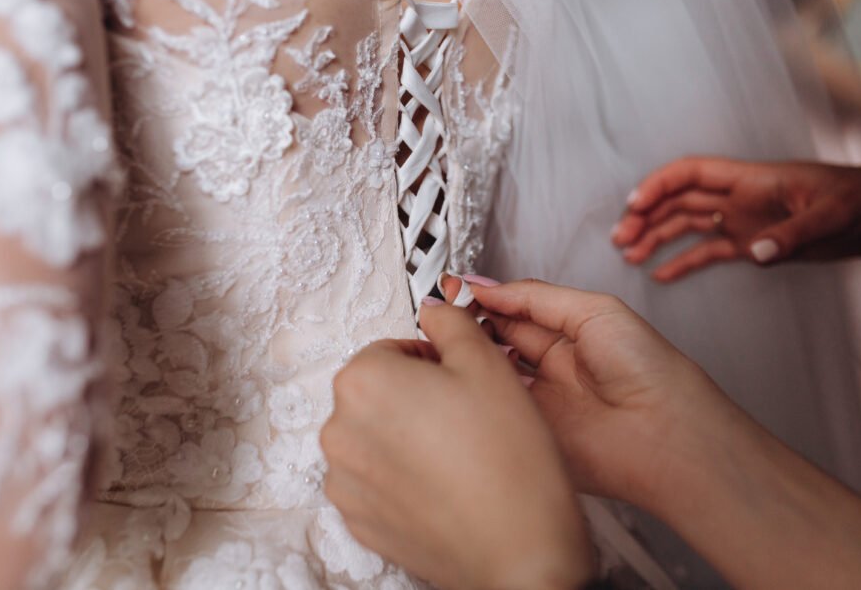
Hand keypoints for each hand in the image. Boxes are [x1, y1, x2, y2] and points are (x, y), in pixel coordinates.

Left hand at [321, 303, 592, 589]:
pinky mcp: (358, 521)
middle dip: (415, 398)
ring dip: (406, 438)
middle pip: (377, 393)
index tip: (460, 382)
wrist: (521, 552)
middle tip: (464, 418)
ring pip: (375, 438)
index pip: (391, 349)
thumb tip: (434, 309)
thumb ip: (451, 322)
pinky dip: (402, 479)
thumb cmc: (508, 459)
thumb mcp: (487, 363)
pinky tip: (444, 487)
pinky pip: (375, 482)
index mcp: (363, 381)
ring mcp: (344, 482)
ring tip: (457, 457)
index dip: (432, 361)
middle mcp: (339, 430)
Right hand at [467, 277, 732, 508]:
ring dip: (469, 358)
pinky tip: (464, 377)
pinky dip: (477, 396)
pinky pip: (495, 412)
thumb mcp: (593, 311)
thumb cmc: (648, 371)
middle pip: (497, 341)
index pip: (514, 312)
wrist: (665, 434)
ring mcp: (540, 403)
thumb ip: (535, 297)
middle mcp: (552, 369)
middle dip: (469, 325)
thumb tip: (488, 286)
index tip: (454, 291)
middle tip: (442, 312)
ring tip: (446, 339)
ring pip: (491, 376)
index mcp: (570, 335)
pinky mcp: (532, 435)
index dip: (484, 300)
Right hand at [612, 158, 860, 281]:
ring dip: (656, 237)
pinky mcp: (749, 244)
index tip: (635, 204)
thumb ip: (794, 234)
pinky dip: (682, 262)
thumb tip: (755, 253)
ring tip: (628, 255)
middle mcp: (738, 198)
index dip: (659, 184)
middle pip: (679, 200)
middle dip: (646, 215)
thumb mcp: (834, 215)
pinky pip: (707, 252)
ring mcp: (742, 221)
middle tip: (621, 238)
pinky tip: (660, 275)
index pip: (692, 172)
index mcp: (752, 179)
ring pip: (686, 225)